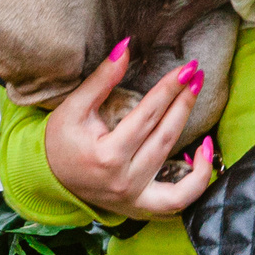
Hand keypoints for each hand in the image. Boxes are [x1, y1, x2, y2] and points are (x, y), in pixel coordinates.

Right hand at [42, 40, 217, 219]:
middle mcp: (125, 180)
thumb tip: (126, 47)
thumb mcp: (74, 107)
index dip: (168, 89)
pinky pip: (180, 200)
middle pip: (164, 136)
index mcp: (107, 155)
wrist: (50, 178)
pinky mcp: (142, 206)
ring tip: (197, 104)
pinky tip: (205, 153)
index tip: (186, 68)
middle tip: (197, 75)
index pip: (147, 115)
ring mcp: (136, 198)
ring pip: (176, 164)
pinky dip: (199, 180)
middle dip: (184, 101)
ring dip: (193, 131)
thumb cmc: (60, 140)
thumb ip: (101, 79)